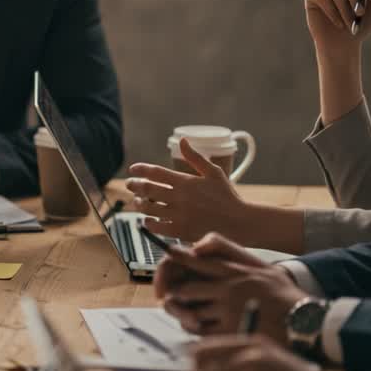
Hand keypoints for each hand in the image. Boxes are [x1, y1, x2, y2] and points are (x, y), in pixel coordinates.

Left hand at [128, 138, 255, 241]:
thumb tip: (182, 140)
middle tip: (130, 184)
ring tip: (137, 201)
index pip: (156, 172)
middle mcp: (179, 197)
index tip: (133, 169)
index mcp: (186, 181)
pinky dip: (149, 223)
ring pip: (149, 208)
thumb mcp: (214, 173)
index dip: (141, 169)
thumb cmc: (227, 196)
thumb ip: (195, 157)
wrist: (239, 223)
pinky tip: (148, 220)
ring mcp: (178, 215)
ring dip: (139, 204)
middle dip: (135, 185)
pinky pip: (156, 226)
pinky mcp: (180, 231)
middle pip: (147, 189)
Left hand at [156, 233, 306, 342]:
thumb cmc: (281, 292)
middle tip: (168, 297)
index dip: (172, 262)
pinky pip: (199, 332)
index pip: (192, 260)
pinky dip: (194, 329)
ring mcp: (228, 310)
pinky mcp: (230, 331)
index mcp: (232, 269)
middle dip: (173, 294)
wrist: (305, 319)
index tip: (163, 262)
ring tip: (181, 312)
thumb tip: (196, 246)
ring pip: (189, 312)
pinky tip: (197, 327)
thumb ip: (227, 249)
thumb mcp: (258, 262)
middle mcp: (227, 287)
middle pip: (184, 289)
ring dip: (182, 313)